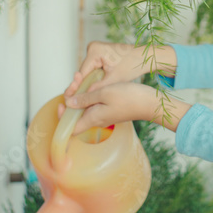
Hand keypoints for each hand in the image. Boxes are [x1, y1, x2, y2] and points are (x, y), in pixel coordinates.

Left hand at [56, 82, 190, 134]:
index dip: (63, 119)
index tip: (62, 104)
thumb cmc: (129, 98)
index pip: (71, 129)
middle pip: (77, 118)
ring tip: (82, 82)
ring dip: (81, 98)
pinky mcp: (111, 111)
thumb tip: (69, 103)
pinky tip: (94, 86)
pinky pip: (95, 107)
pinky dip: (91, 98)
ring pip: (86, 111)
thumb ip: (85, 99)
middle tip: (73, 87)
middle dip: (71, 104)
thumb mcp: (104, 93)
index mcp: (93, 119)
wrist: (149, 103)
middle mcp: (97, 120)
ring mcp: (105, 116)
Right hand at [63, 41, 175, 97]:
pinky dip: (94, 78)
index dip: (77, 88)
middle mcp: (93, 48)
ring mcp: (96, 49)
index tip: (72, 99)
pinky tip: (92, 90)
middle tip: (76, 101)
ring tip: (83, 98)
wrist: (144, 57)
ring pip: (88, 72)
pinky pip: (93, 69)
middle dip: (82, 86)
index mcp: (95, 51)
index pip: (82, 73)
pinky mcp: (99, 54)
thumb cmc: (132, 65)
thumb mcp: (115, 79)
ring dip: (88, 83)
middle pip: (83, 72)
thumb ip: (98, 88)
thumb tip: (82, 98)